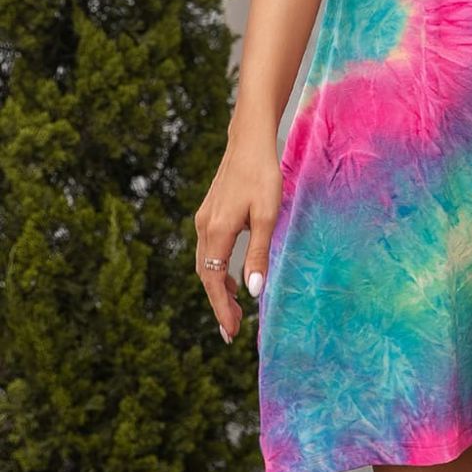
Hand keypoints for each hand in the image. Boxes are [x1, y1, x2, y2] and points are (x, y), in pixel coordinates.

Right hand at [194, 131, 281, 342]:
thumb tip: (252, 291)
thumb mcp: (267, 216)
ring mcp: (204, 218)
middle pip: (204, 274)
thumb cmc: (263, 175)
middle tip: (233, 330)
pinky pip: (208, 249)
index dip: (221, 308)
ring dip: (217, 287)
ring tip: (234, 308)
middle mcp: (204, 226)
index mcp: (217, 231)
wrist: (250, 139)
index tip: (231, 332)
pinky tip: (231, 275)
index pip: (212, 280)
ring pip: (204, 262)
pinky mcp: (210, 211)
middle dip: (218, 303)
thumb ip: (258, 254)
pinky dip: (217, 268)